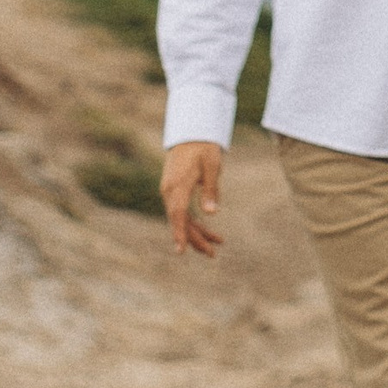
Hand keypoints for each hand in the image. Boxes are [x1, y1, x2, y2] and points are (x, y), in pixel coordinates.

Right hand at [161, 142, 225, 256]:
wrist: (191, 134)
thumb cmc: (204, 148)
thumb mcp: (212, 165)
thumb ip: (211, 189)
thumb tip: (212, 213)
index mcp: (177, 185)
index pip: (177, 214)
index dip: (179, 232)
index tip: (181, 250)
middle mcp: (169, 191)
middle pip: (180, 220)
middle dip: (195, 238)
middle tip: (213, 254)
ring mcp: (170, 192)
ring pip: (182, 218)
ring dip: (198, 231)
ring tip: (218, 243)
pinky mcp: (174, 191)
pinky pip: (182, 211)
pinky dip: (195, 221)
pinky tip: (207, 229)